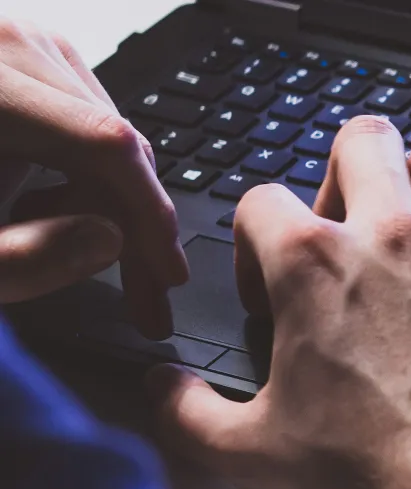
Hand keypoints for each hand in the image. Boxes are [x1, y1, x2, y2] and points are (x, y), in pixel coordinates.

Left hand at [0, 18, 186, 335]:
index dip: (149, 215)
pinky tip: (47, 207)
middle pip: (113, 138)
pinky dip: (82, 172)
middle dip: (135, 222)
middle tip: (146, 296)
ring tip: (66, 245)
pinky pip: (82, 118)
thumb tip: (110, 241)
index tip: (166, 275)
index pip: (104, 144)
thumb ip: (22, 260)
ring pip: (106, 131)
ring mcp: (15, 42)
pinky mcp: (18, 55)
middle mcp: (5, 44)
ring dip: (108, 200)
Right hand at [147, 119, 410, 488]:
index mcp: (311, 263)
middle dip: (348, 168)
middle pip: (364, 138)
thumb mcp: (246, 450)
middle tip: (350, 220)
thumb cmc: (364, 475)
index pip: (261, 199)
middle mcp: (391, 237)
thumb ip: (186, 410)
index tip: (269, 286)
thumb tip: (160, 388)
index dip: (254, 239)